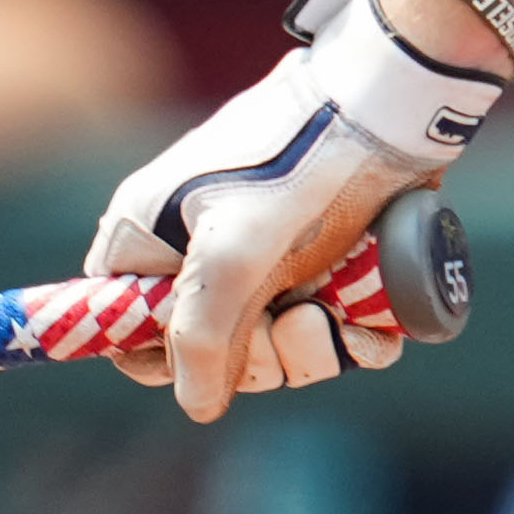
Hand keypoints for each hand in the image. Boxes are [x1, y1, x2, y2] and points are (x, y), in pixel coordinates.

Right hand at [81, 0, 494, 426]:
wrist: (390, 107)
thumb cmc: (300, 168)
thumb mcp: (235, 254)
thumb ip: (200, 335)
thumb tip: (196, 405)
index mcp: (148, 236)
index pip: (123, 327)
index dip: (164, 358)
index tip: (211, 358)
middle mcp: (201, 250)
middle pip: (211, 352)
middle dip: (260, 357)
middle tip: (295, 323)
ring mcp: (266, 258)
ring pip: (277, 346)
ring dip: (313, 350)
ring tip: (333, 314)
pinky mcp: (324, 263)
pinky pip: (329, 331)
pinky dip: (353, 338)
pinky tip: (372, 323)